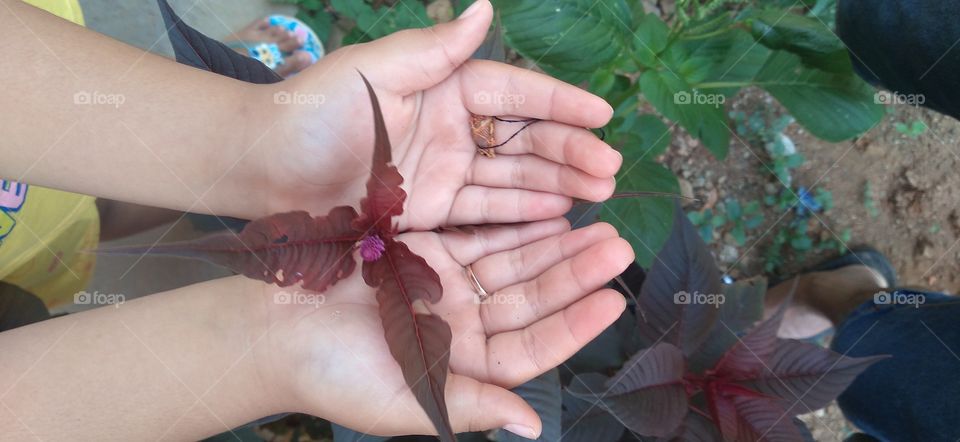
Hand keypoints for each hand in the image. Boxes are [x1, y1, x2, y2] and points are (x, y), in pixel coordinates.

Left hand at [244, 0, 620, 230]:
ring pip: (513, 176)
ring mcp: (444, 171)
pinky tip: (558, 215)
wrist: (264, 172)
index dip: (558, 103)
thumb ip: (433, 49)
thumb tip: (485, 8)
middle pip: (523, 139)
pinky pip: (486, 210)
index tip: (602, 115)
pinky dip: (523, 212)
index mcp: (441, 85)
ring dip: (557, 184)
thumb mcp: (372, 72)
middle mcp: (451, 127)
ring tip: (599, 193)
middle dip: (569, 151)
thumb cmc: (313, 113)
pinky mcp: (432, 210)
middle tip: (609, 169)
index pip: (512, 93)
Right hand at [255, 219, 632, 436]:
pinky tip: (548, 213)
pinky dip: (513, 226)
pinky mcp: (425, 254)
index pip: (531, 347)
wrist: (270, 326)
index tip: (612, 300)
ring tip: (597, 225)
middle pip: (531, 300)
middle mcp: (462, 330)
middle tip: (618, 247)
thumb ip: (467, 407)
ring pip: (512, 265)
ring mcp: (446, 290)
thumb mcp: (401, 400)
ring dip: (553, 247)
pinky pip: (480, 237)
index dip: (572, 325)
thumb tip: (530, 427)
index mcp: (461, 369)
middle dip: (574, 275)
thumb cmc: (329, 372)